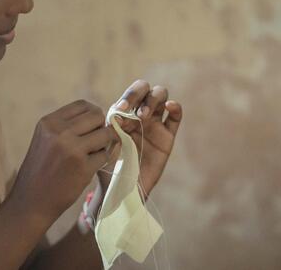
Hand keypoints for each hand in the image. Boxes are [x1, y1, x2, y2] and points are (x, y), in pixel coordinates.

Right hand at [8, 100, 117, 220]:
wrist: (31, 202)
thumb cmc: (40, 170)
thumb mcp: (45, 140)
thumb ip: (66, 127)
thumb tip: (98, 117)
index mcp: (49, 122)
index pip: (82, 105)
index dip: (92, 115)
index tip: (92, 127)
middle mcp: (60, 132)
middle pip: (97, 116)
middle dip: (100, 127)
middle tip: (95, 141)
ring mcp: (73, 149)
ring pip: (105, 134)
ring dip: (104, 144)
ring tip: (93, 154)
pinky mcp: (84, 167)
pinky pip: (105, 155)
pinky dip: (101, 161)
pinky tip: (89, 168)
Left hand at [110, 80, 183, 197]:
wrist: (121, 190)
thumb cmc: (109, 168)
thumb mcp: (105, 146)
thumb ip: (110, 129)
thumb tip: (116, 115)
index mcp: (124, 114)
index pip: (130, 95)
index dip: (128, 97)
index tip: (120, 110)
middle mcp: (140, 115)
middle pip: (146, 90)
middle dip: (138, 94)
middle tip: (130, 109)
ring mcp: (155, 124)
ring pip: (161, 97)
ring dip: (153, 99)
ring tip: (143, 115)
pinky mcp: (167, 137)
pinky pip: (175, 117)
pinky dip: (175, 108)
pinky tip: (170, 106)